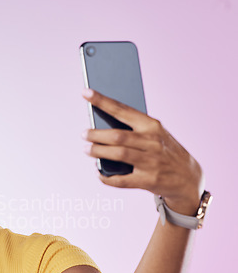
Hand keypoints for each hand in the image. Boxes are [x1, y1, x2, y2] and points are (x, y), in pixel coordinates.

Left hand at [81, 89, 203, 215]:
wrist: (188, 177)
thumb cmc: (163, 151)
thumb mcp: (155, 134)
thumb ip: (133, 130)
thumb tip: (101, 127)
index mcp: (152, 126)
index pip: (123, 110)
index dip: (103, 101)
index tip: (86, 92)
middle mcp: (152, 142)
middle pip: (117, 136)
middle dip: (96, 134)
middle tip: (84, 134)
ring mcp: (151, 162)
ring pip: (118, 154)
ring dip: (98, 152)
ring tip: (87, 150)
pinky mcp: (148, 180)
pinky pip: (121, 180)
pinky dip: (106, 177)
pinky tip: (98, 173)